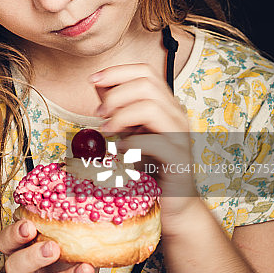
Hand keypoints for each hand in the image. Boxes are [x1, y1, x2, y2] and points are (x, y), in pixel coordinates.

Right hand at [0, 219, 105, 272]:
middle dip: (32, 256)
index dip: (13, 234)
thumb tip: (87, 209)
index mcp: (23, 255)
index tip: (29, 225)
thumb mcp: (60, 253)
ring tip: (86, 268)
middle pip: (15, 267)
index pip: (5, 243)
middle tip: (53, 247)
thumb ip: (64, 235)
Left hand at [91, 63, 198, 224]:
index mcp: (165, 103)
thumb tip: (99, 85)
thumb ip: (117, 108)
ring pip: (152, 107)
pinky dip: (133, 142)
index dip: (117, 71)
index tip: (92, 79)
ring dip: (122, 115)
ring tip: (107, 130)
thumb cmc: (150, 164)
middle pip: (147, 84)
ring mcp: (181, 135)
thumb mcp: (129, 130)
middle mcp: (176, 114)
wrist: (173, 201)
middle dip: (116, 94)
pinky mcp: (180, 159)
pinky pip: (157, 141)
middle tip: (99, 113)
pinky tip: (120, 150)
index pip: (145, 71)